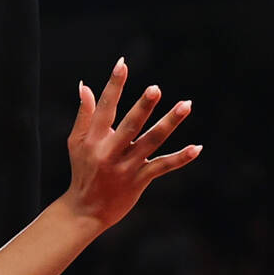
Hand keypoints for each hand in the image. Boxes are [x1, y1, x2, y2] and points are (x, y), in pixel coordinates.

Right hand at [63, 58, 201, 231]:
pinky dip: (180, 158)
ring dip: (169, 123)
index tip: (123, 64)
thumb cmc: (82, 171)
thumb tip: (85, 85)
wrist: (85, 210)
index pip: (105, 108)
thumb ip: (84, 114)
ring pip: (151, 141)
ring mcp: (126, 166)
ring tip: (186, 104)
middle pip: (129, 125)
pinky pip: (162, 166)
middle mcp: (109, 152)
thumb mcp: (75, 143)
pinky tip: (197, 147)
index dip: (113, 85)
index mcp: (93, 139)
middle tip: (155, 89)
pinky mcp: (139, 180)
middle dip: (143, 107)